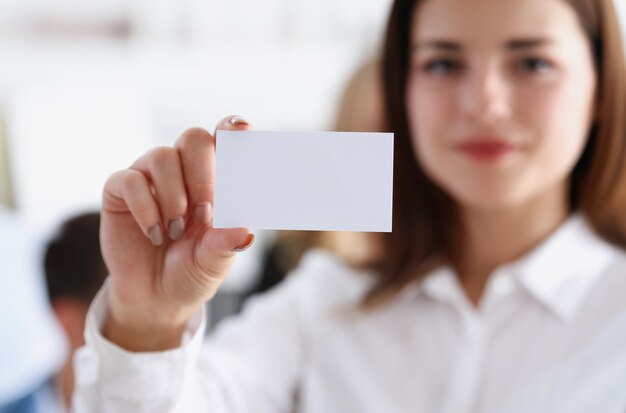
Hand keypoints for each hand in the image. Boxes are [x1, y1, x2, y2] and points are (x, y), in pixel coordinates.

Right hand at [100, 116, 253, 350]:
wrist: (155, 296)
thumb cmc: (192, 270)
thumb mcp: (214, 261)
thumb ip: (226, 243)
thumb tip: (245, 232)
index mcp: (214, 179)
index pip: (224, 140)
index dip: (232, 129)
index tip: (241, 129)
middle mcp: (183, 170)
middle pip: (194, 138)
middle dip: (203, 175)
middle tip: (205, 214)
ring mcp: (150, 177)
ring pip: (162, 156)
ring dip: (174, 196)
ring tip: (177, 231)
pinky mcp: (120, 190)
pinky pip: (131, 180)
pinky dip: (146, 208)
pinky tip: (155, 234)